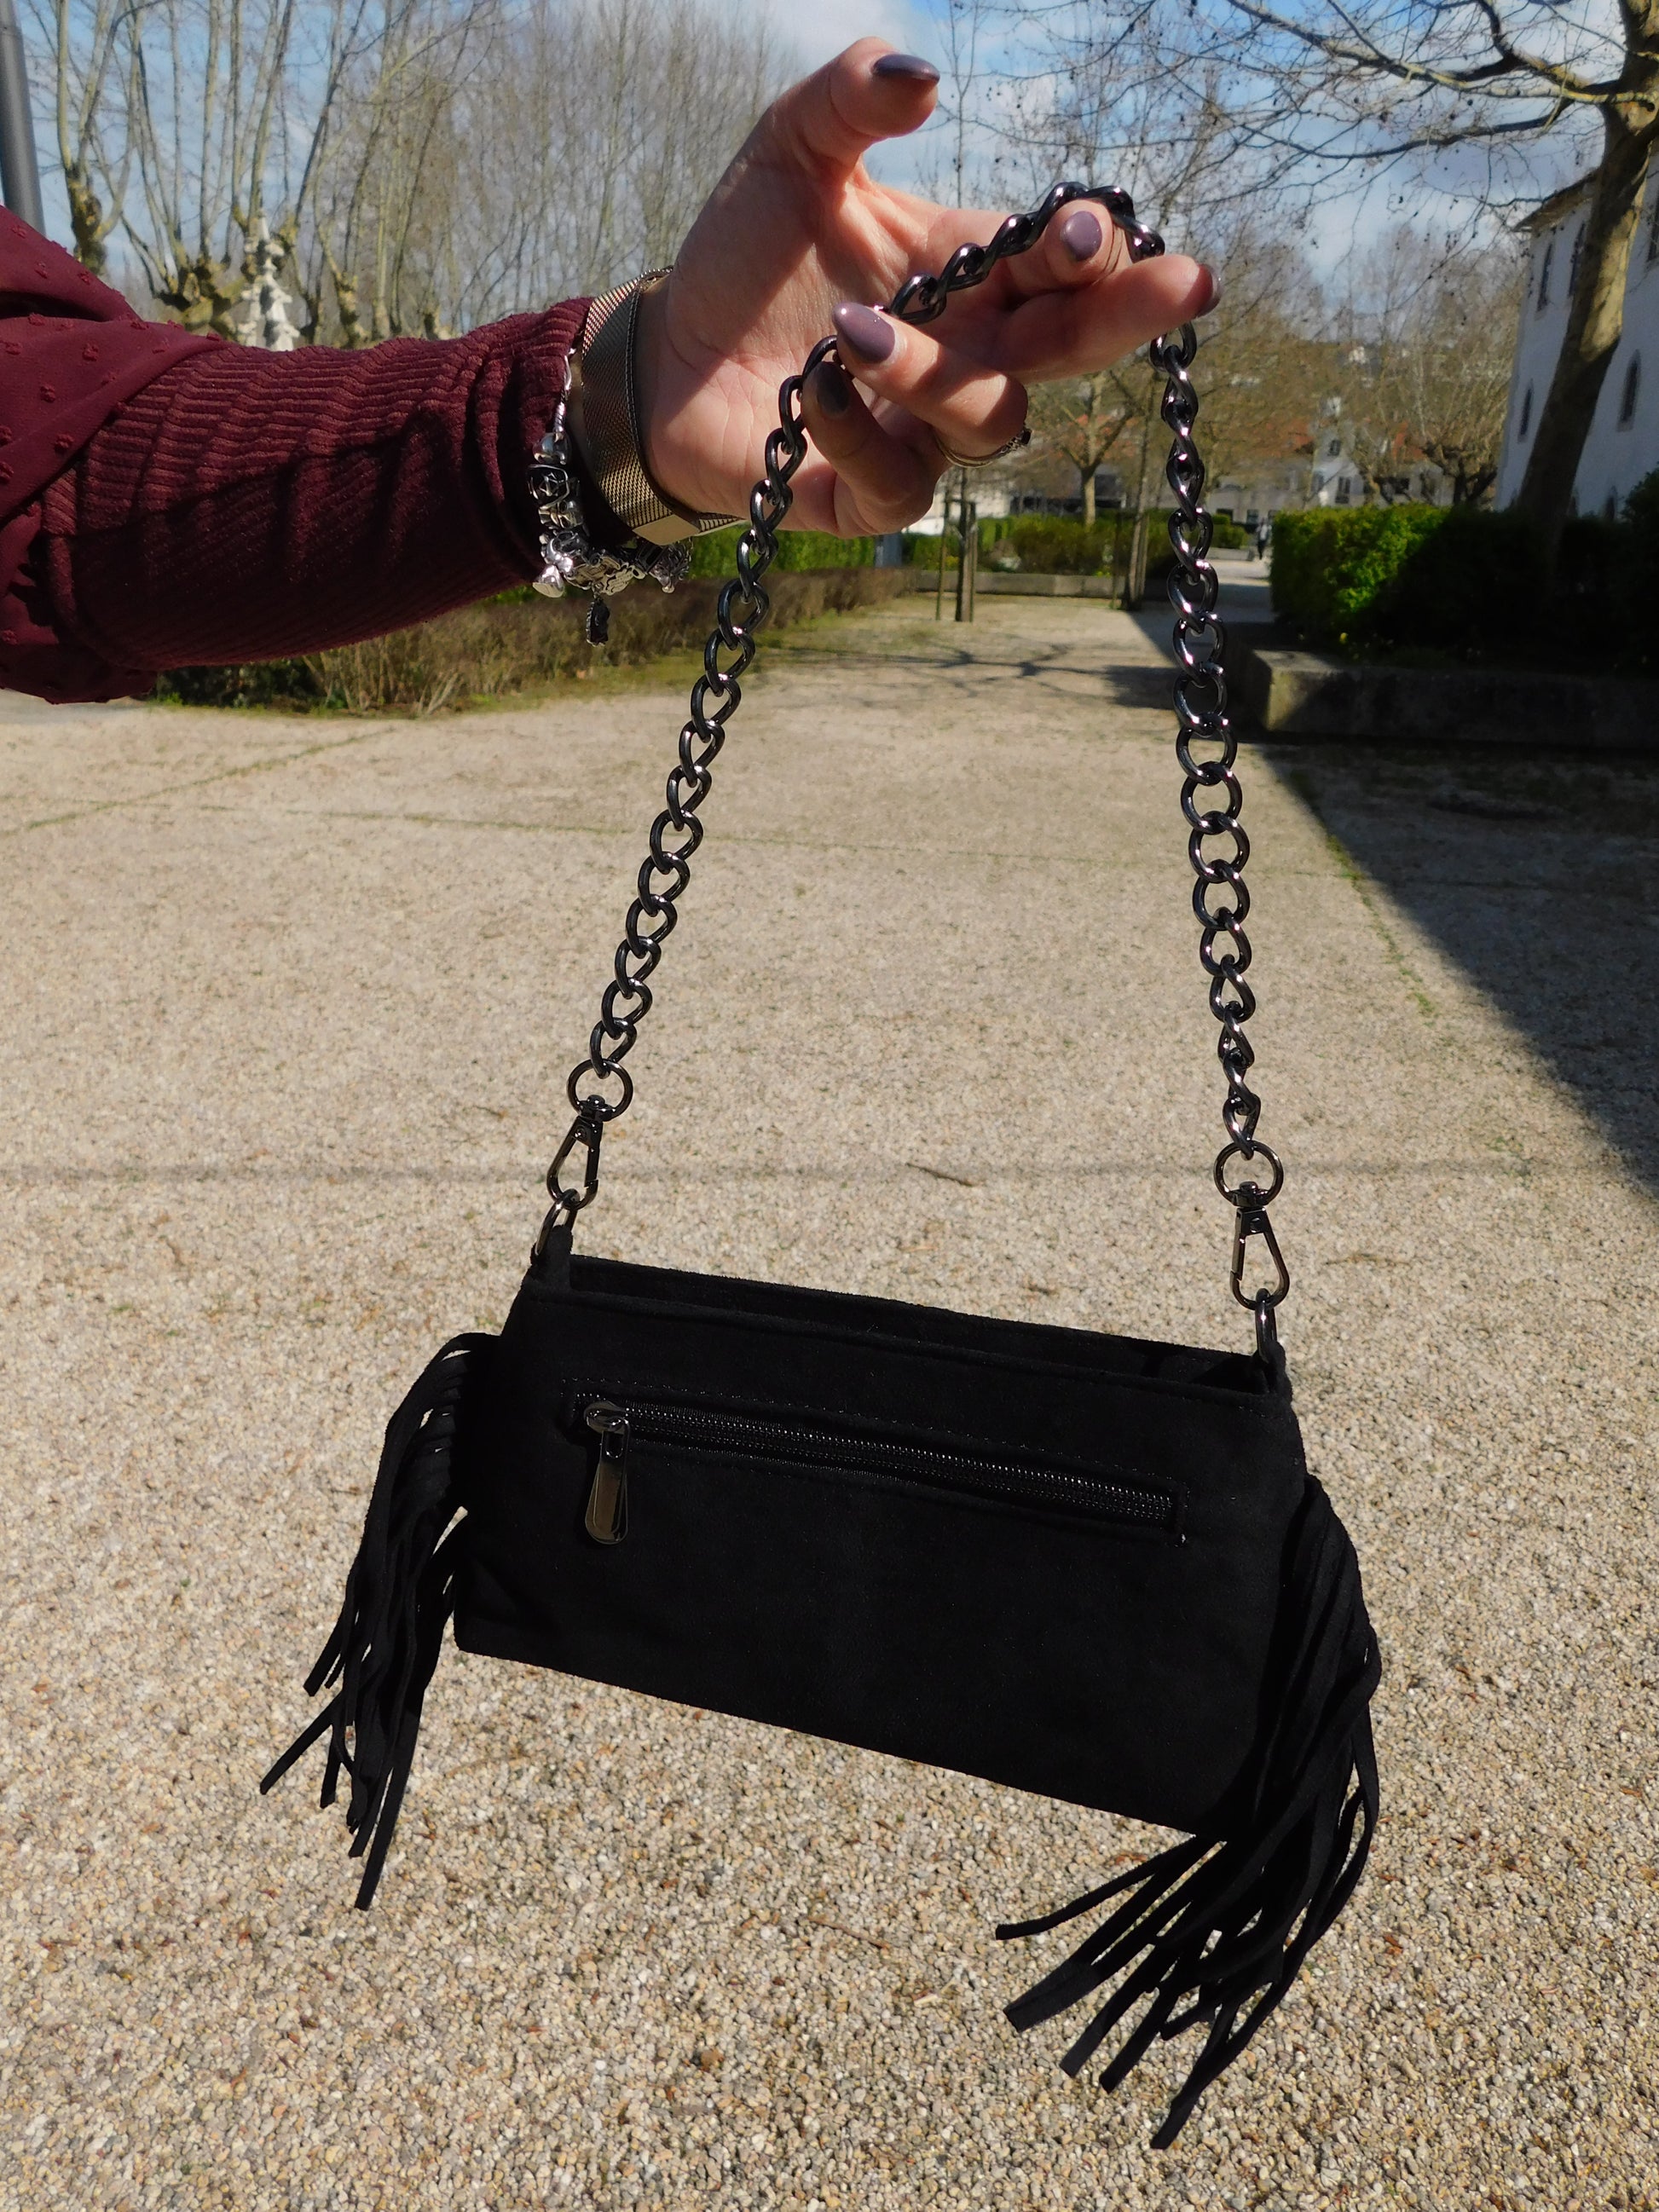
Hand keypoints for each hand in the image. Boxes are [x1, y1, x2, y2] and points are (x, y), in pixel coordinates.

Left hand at [633, 39, 1216, 535]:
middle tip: (1180, 286)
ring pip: (988, 420)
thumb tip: (925, 74)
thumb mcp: (791, 148)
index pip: (1058, 264)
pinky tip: (811, 392)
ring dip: (935, 373)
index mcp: (966, 272)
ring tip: (851, 328)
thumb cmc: (743, 256)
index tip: (1090, 225)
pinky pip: (905, 487)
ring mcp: (924, 433)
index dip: (1090, 249)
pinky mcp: (871, 495)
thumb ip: (852, 97)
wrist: (662, 352)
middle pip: (1070, 348)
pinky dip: (861, 438)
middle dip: (1124, 317)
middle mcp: (965, 354)